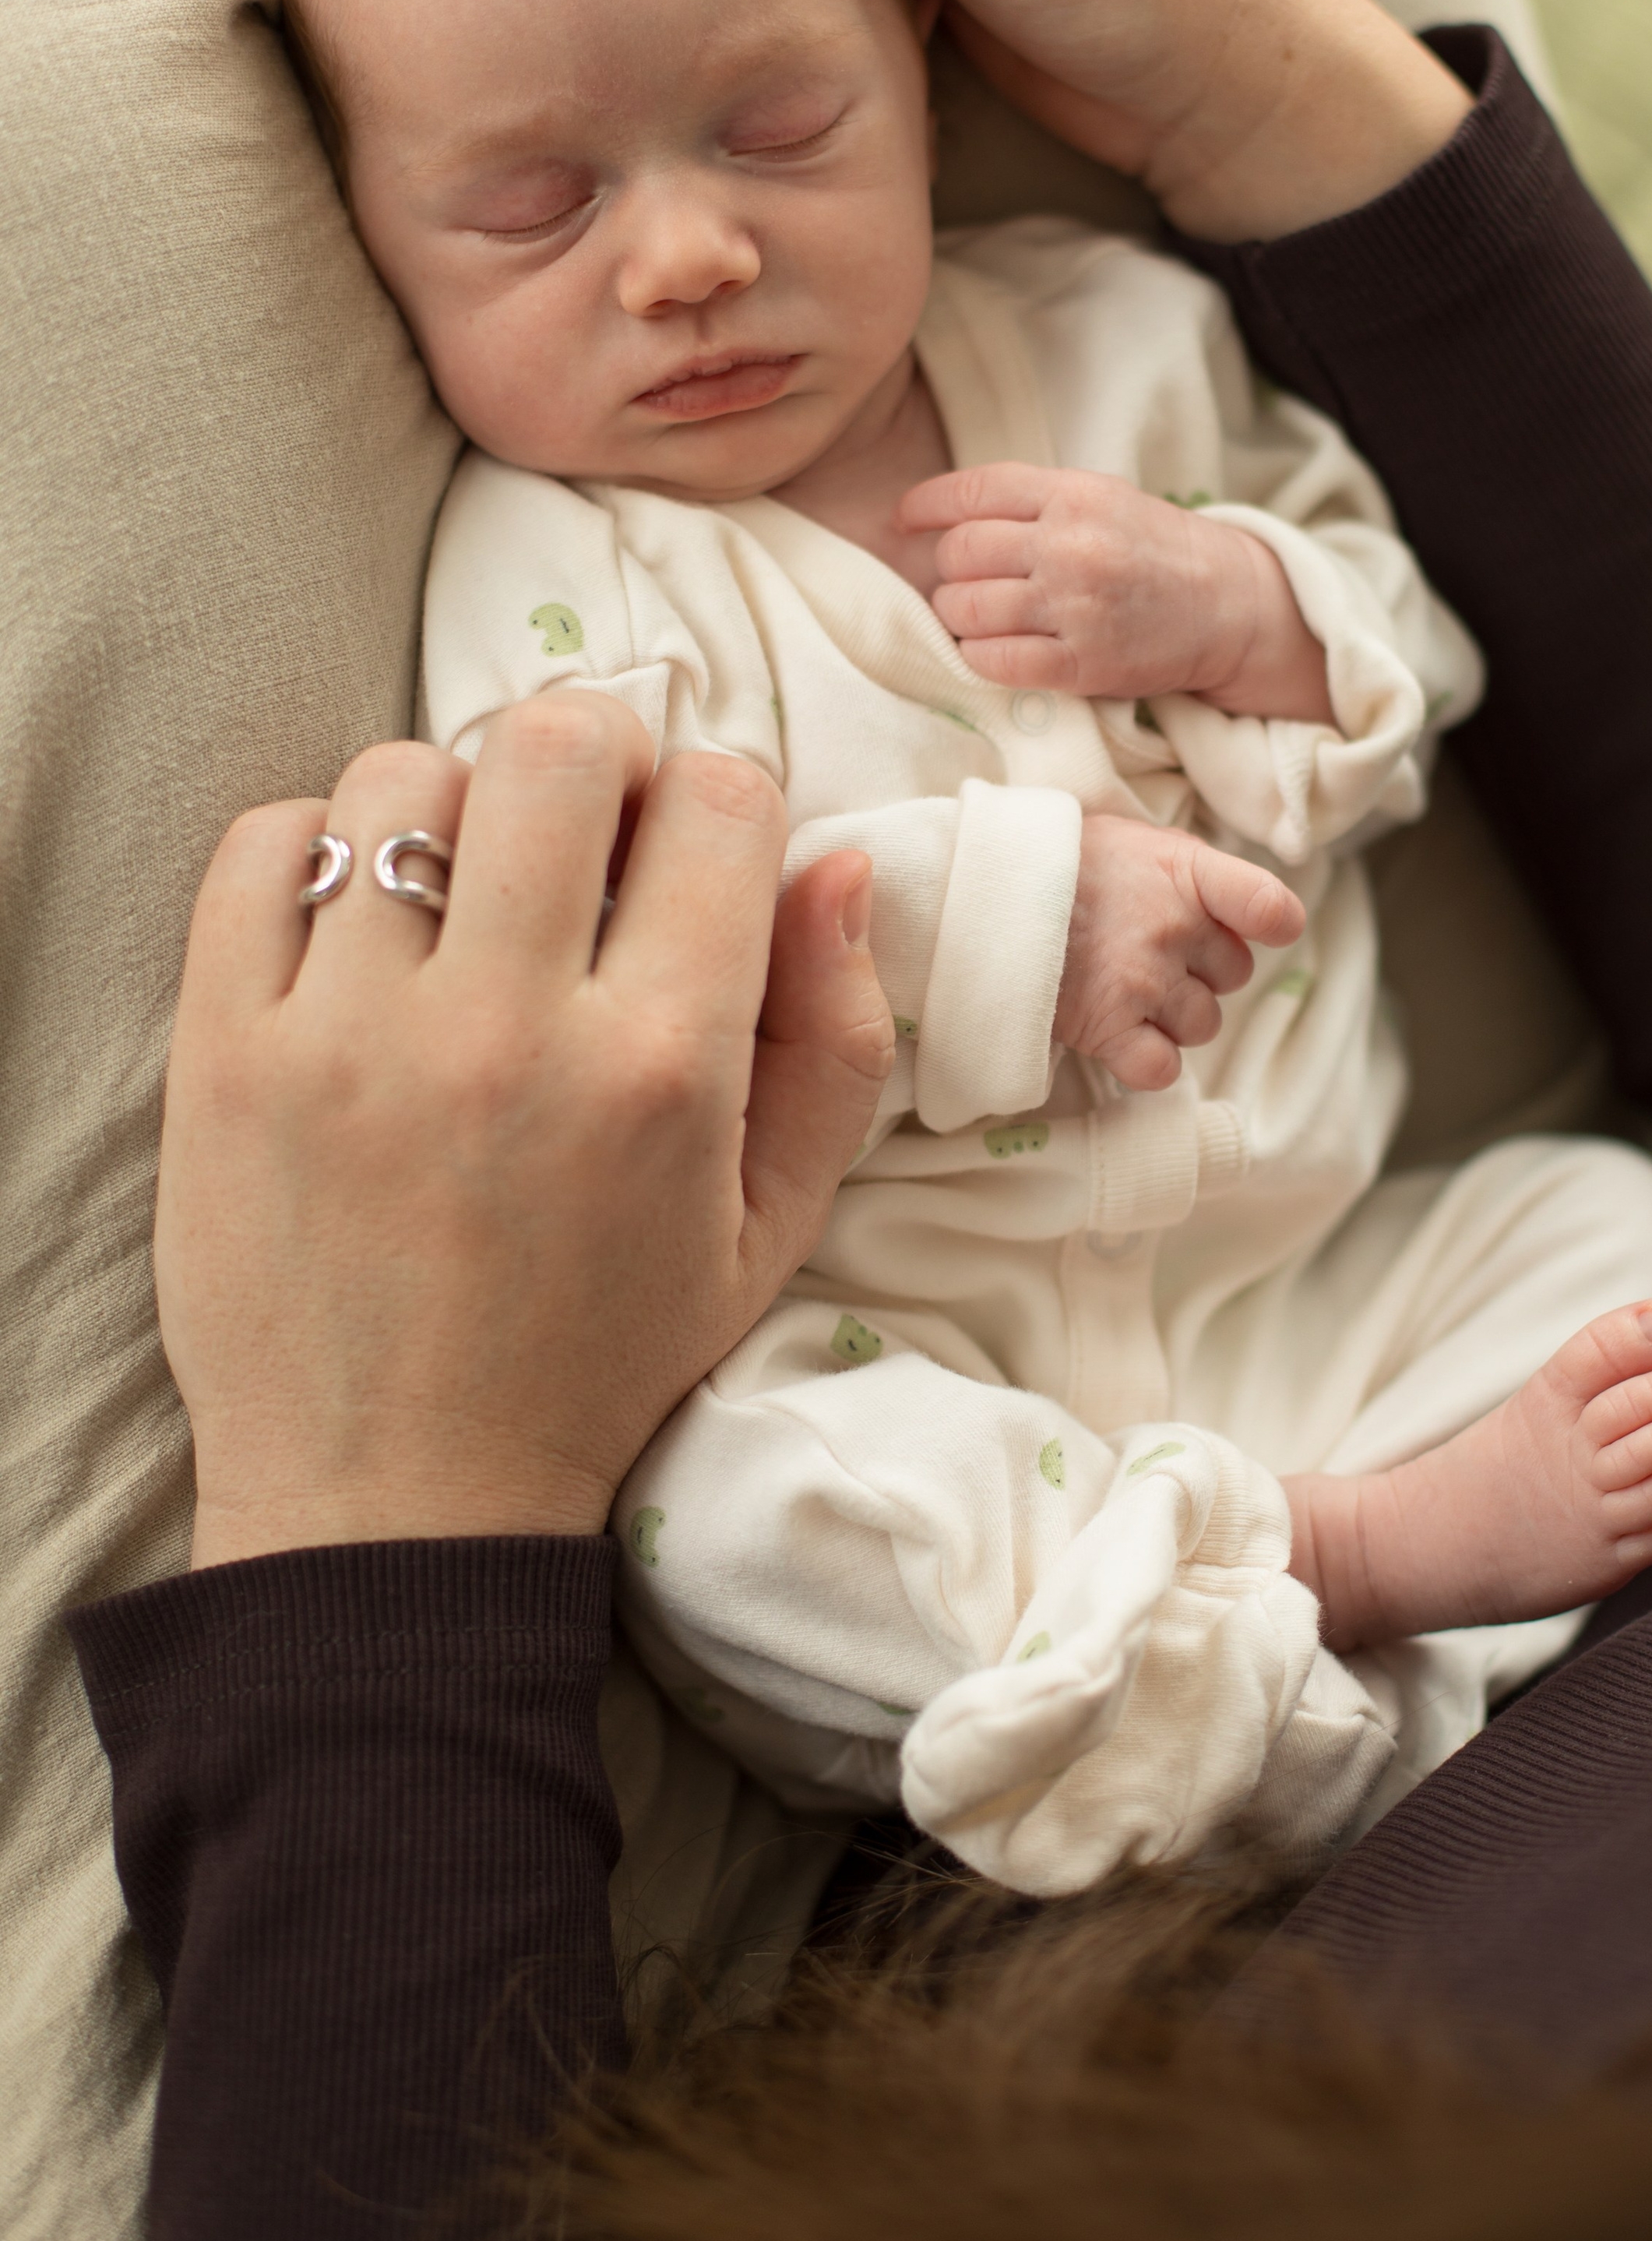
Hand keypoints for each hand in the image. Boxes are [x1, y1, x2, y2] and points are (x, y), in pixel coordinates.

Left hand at [158, 696, 894, 1563]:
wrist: (396, 1498)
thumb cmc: (601, 1355)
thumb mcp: (773, 1224)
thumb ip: (838, 1040)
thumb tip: (838, 863)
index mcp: (661, 1068)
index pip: (719, 799)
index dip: (723, 804)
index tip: (692, 863)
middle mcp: (507, 1030)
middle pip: (561, 741)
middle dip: (599, 757)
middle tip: (585, 836)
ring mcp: (347, 1033)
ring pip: (405, 777)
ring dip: (454, 806)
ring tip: (463, 894)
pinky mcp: (223, 1050)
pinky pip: (261, 844)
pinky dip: (314, 847)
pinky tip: (359, 925)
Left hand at [903, 461, 1332, 719]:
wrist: (1225, 604)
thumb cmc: (1150, 547)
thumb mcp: (1098, 497)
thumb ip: (1028, 500)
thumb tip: (939, 516)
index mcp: (1072, 494)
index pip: (970, 493)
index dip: (925, 506)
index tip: (904, 520)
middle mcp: (1071, 545)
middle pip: (958, 554)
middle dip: (950, 569)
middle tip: (970, 580)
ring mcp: (1075, 606)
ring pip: (964, 608)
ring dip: (959, 616)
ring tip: (983, 616)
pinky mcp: (1080, 663)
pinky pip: (992, 660)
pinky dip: (978, 656)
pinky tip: (995, 649)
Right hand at [1055, 813, 1304, 1088]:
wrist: (978, 891)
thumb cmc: (1053, 859)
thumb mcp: (1126, 836)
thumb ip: (1179, 865)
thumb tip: (1218, 894)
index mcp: (1186, 870)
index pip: (1271, 908)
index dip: (1270, 924)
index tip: (1256, 928)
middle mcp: (1175, 927)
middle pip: (1234, 974)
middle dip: (1201, 971)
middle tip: (1149, 954)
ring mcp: (1144, 980)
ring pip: (1202, 1025)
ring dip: (1172, 1017)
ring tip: (1125, 991)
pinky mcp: (1109, 1027)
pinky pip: (1162, 1068)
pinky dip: (1149, 1062)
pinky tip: (1122, 1038)